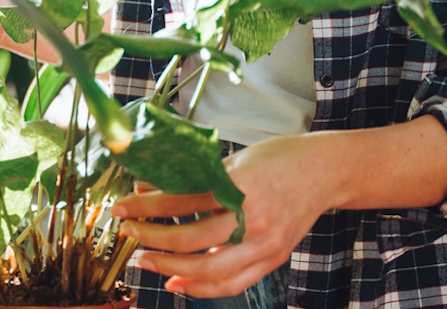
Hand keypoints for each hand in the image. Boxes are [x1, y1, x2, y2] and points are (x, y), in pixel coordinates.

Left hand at [109, 134, 332, 298]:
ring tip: (146, 260)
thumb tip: (150, 190)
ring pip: (209, 269)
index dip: (145, 206)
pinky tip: (178, 282)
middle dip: (151, 238)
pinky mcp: (273, 258)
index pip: (181, 200)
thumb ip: (197, 178)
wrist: (325, 172)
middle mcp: (253, 217)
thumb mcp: (234, 159)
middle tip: (129, 233)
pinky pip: (233, 283)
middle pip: (189, 238)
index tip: (122, 207)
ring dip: (170, 268)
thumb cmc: (279, 158)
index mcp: (240, 185)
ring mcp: (265, 243)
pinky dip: (202, 288)